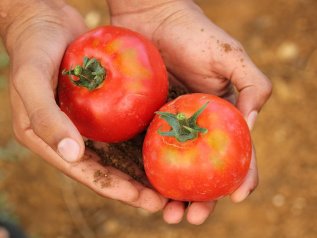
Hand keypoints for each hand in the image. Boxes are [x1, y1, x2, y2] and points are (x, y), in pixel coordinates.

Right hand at [1, 0, 166, 212]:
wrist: (44, 20)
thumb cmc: (33, 47)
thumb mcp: (31, 79)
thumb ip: (46, 118)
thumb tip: (71, 155)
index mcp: (48, 140)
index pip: (86, 172)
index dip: (115, 189)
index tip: (143, 200)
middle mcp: (68, 137)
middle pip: (106, 170)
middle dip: (133, 188)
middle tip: (163, 200)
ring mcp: (85, 124)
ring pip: (117, 154)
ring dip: (141, 170)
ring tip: (168, 182)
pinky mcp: (98, 109)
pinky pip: (122, 130)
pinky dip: (140, 142)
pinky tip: (162, 147)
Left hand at [109, 0, 271, 223]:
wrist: (150, 18)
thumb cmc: (193, 33)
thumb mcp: (231, 56)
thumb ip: (253, 86)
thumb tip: (251, 126)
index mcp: (220, 115)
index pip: (236, 153)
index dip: (240, 177)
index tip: (237, 197)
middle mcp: (196, 126)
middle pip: (203, 169)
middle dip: (203, 198)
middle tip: (193, 217)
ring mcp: (169, 127)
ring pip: (176, 169)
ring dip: (175, 195)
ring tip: (169, 215)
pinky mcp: (144, 122)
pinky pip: (148, 153)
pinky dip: (150, 175)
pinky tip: (146, 190)